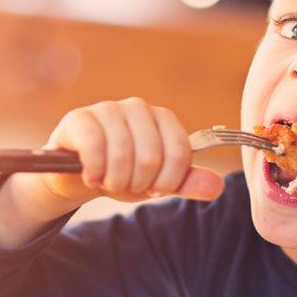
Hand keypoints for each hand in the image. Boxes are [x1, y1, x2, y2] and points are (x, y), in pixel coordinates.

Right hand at [0, 99, 223, 248]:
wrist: (79, 175)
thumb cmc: (123, 174)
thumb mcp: (157, 182)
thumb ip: (186, 183)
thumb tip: (218, 187)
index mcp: (163, 119)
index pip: (180, 154)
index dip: (167, 181)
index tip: (154, 188)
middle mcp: (138, 108)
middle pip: (152, 157)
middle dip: (138, 184)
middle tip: (126, 185)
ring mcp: (108, 109)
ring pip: (123, 155)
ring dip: (115, 181)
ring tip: (107, 181)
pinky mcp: (80, 119)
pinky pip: (95, 148)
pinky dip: (95, 172)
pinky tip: (91, 177)